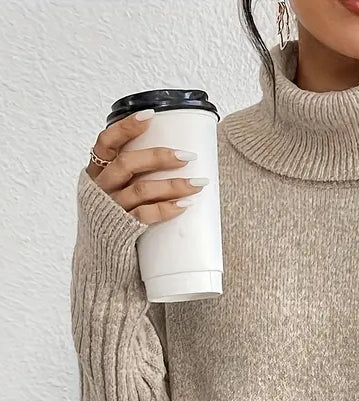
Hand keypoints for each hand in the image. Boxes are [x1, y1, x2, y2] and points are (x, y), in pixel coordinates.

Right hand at [85, 111, 209, 223]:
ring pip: (141, 189)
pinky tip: (184, 204)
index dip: (126, 127)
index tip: (150, 116)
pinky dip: (166, 209)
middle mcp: (100, 188)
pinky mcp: (122, 230)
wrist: (101, 262)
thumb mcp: (114, 192)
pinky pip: (145, 215)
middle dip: (159, 157)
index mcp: (96, 173)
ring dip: (172, 184)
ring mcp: (110, 209)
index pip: (106, 142)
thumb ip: (132, 175)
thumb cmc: (114, 220)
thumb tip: (173, 157)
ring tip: (197, 183)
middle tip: (187, 156)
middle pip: (127, 164)